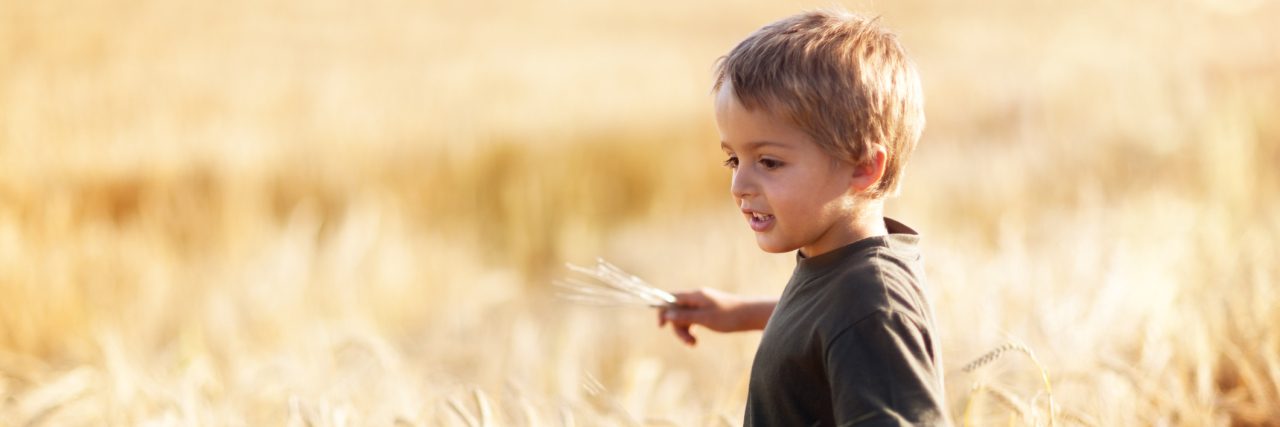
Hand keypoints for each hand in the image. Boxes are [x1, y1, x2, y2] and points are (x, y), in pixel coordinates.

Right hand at [657, 288, 775, 345]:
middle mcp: (697, 297)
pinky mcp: (707, 311)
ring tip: (694, 344)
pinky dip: (692, 328)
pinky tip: (696, 338)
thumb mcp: (706, 319)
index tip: (661, 326)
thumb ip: (686, 316)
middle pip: (677, 311)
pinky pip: (693, 319)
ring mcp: (702, 304)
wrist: (751, 315)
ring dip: (686, 331)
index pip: (670, 298)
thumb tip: (667, 314)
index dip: (662, 310)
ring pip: (685, 317)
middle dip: (678, 328)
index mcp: (695, 295)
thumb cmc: (730, 316)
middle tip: (689, 343)